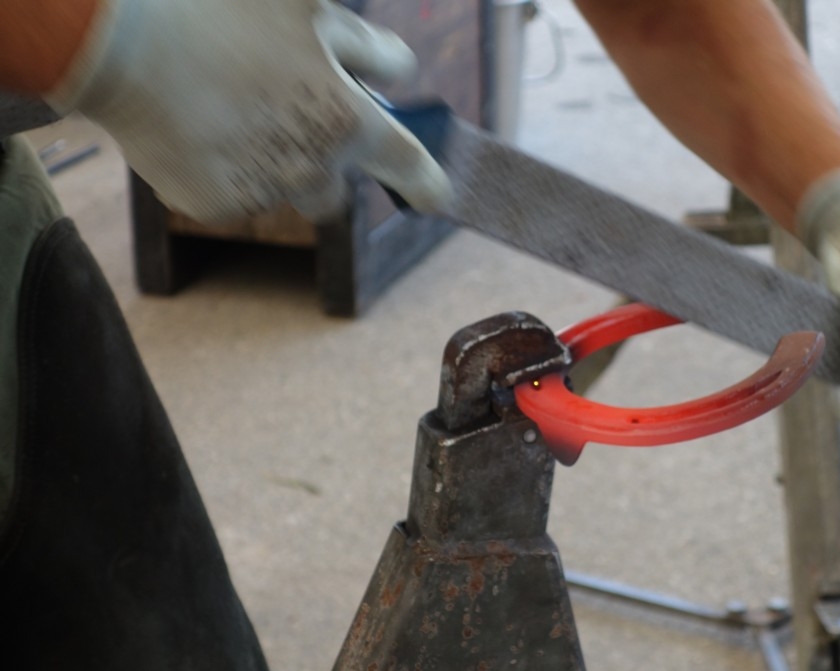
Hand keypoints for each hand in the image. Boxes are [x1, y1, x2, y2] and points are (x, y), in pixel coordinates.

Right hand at [46, 0, 450, 222]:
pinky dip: (224, 168)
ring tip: (234, 110)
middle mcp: (312, 169)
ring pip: (283, 191)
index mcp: (348, 124)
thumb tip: (400, 71)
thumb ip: (370, 49)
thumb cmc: (227, 14)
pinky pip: (233, 194)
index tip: (437, 196)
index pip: (407, 164)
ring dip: (275, 164)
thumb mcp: (314, 12)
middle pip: (337, 190)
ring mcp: (261, 191)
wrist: (125, 44)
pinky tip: (197, 124)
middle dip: (326, 165)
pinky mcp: (214, 203)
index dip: (427, 181)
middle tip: (291, 122)